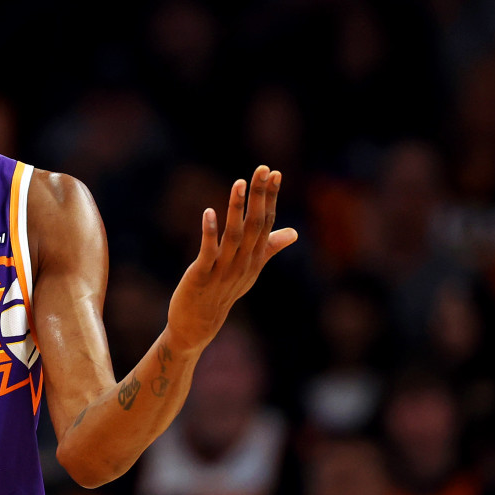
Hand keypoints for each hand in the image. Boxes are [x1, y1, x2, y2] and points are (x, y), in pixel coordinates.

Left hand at [167, 165, 296, 351]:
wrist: (199, 325)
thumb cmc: (223, 293)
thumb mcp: (250, 269)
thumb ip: (270, 248)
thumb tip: (295, 232)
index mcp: (255, 258)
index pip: (266, 223)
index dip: (270, 198)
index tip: (274, 172)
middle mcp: (244, 263)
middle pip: (255, 225)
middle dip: (259, 196)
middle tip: (262, 169)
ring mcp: (224, 270)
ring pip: (234, 236)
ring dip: (237, 209)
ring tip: (239, 183)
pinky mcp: (202, 276)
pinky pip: (208, 252)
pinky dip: (209, 232)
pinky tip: (209, 211)